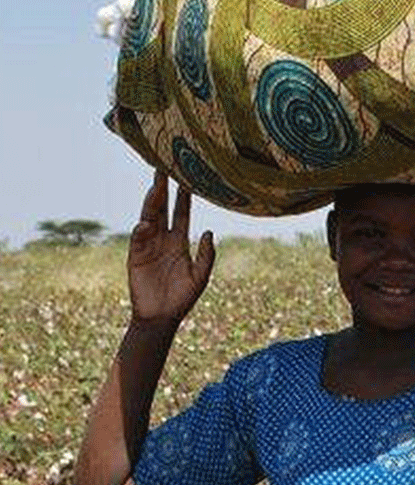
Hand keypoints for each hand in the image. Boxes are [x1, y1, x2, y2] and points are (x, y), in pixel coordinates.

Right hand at [128, 171, 214, 325]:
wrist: (161, 317)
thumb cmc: (182, 298)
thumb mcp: (200, 276)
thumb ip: (206, 255)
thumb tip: (210, 231)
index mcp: (179, 242)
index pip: (181, 213)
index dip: (183, 197)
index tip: (187, 178)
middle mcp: (163, 239)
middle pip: (162, 209)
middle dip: (163, 190)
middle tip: (164, 168)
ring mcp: (148, 246)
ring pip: (149, 218)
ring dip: (152, 203)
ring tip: (157, 186)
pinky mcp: (135, 257)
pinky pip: (138, 240)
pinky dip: (142, 231)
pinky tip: (146, 224)